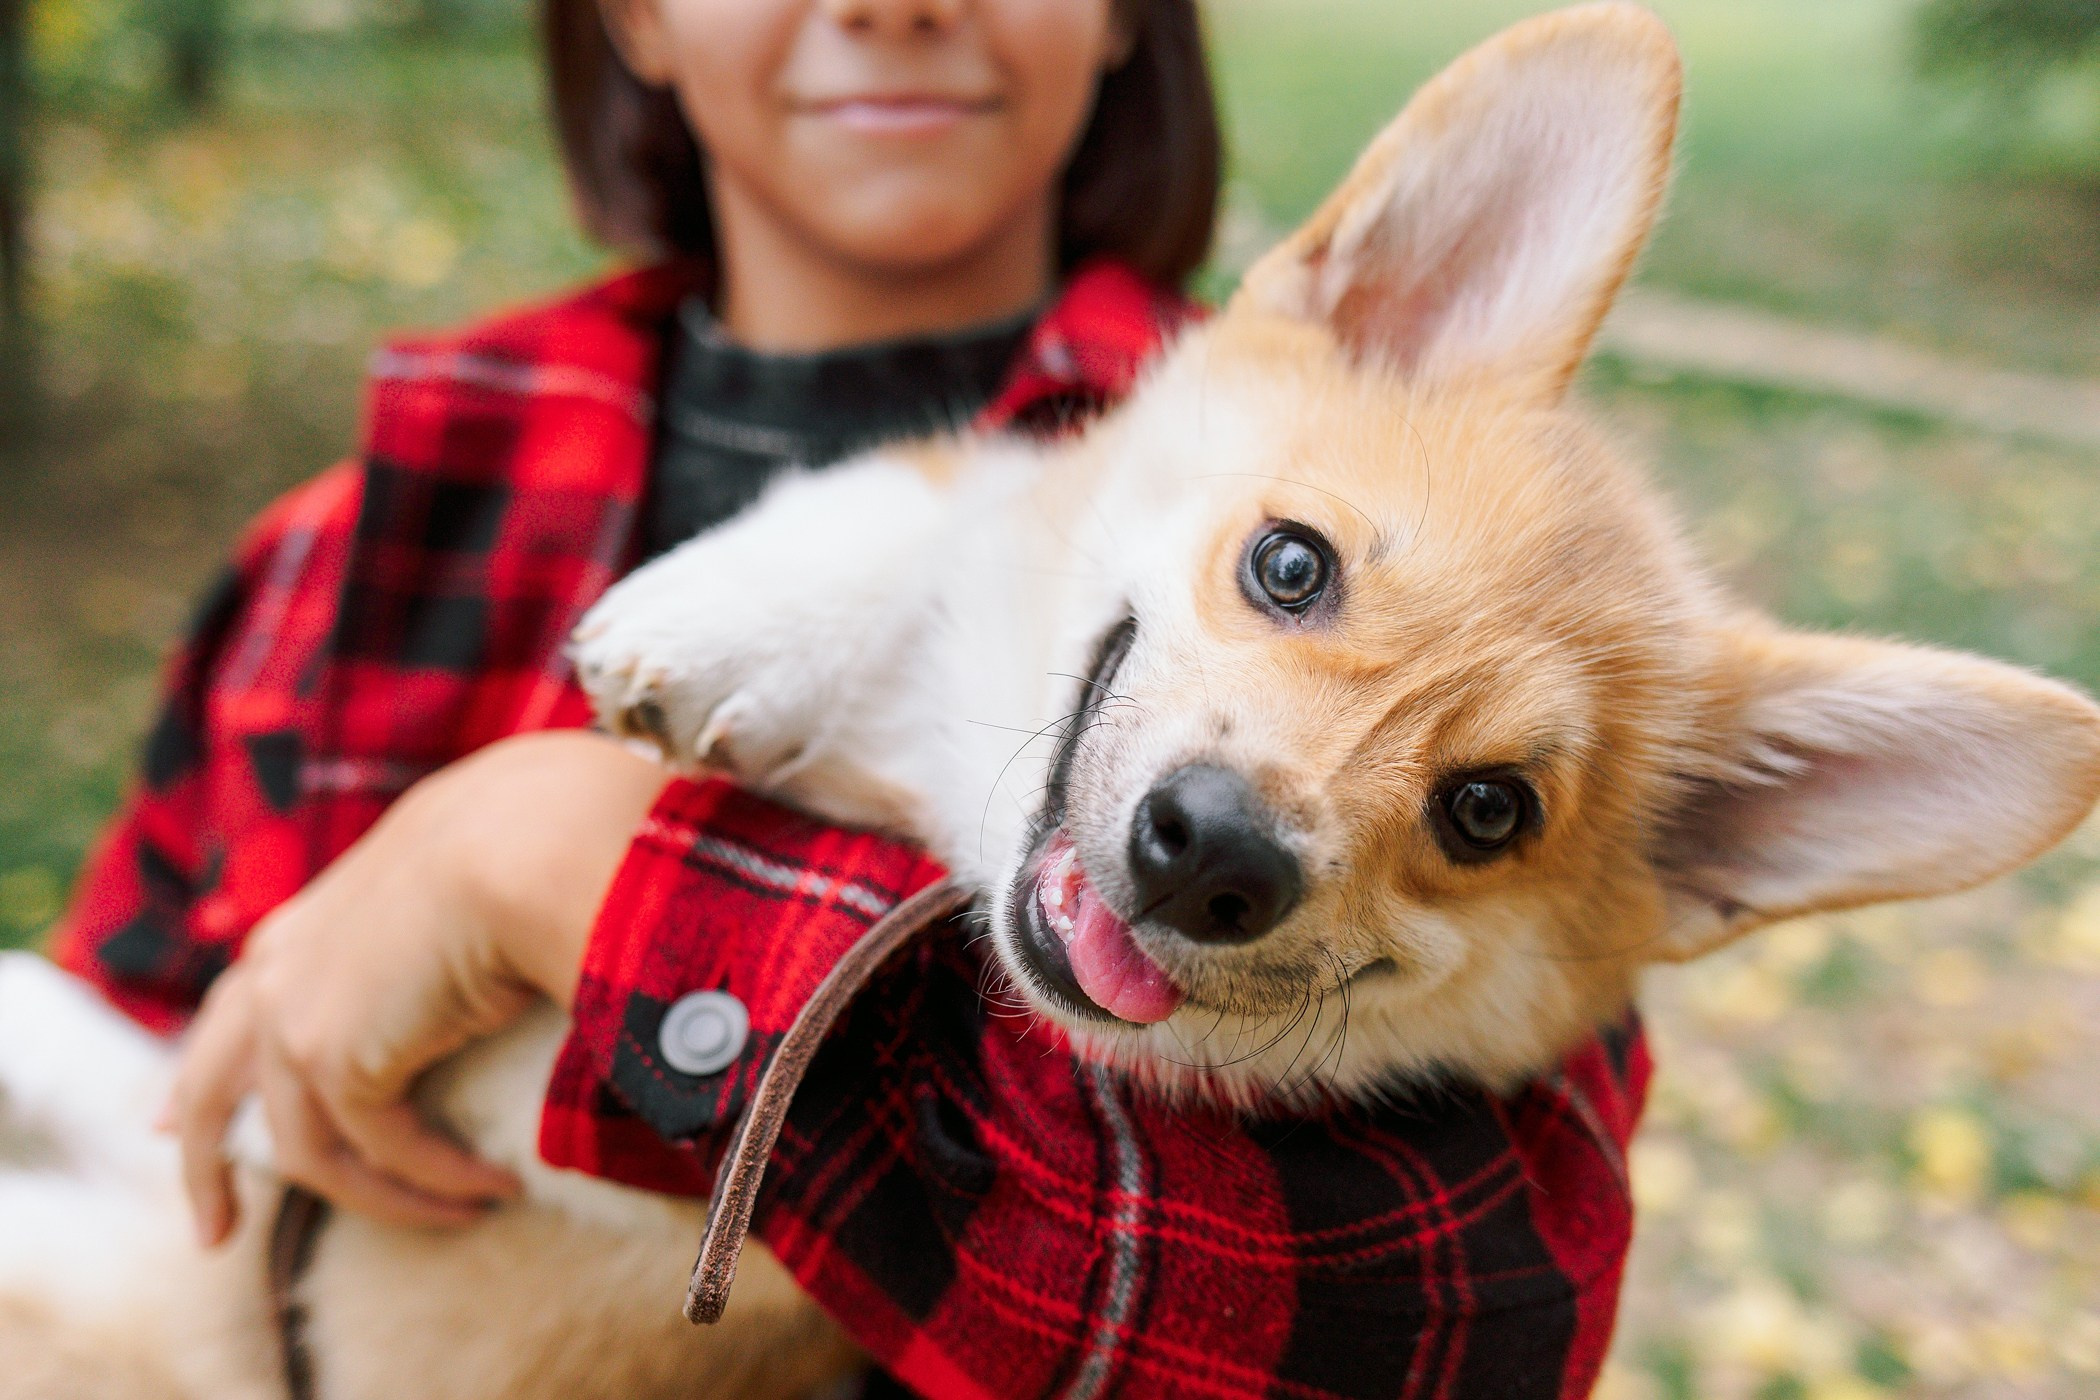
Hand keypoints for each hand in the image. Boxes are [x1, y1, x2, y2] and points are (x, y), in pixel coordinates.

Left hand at [166, 730, 670, 1244]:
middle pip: (208, 1090)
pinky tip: (492, 1187)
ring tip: (457, 1213)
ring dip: (386, 1197)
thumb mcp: (450, 885)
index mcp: (302, 928)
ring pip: (309, 1152)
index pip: (232, 1012)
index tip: (168, 1126)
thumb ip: (431, 923)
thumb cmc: (518, 847)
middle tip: (214, 1232)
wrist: (520, 845)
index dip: (204, 1073)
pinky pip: (382, 1152)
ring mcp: (294, 1023)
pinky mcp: (335, 1064)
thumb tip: (483, 949)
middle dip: (202, 1167)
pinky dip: (438, 1181)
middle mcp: (277, 975)